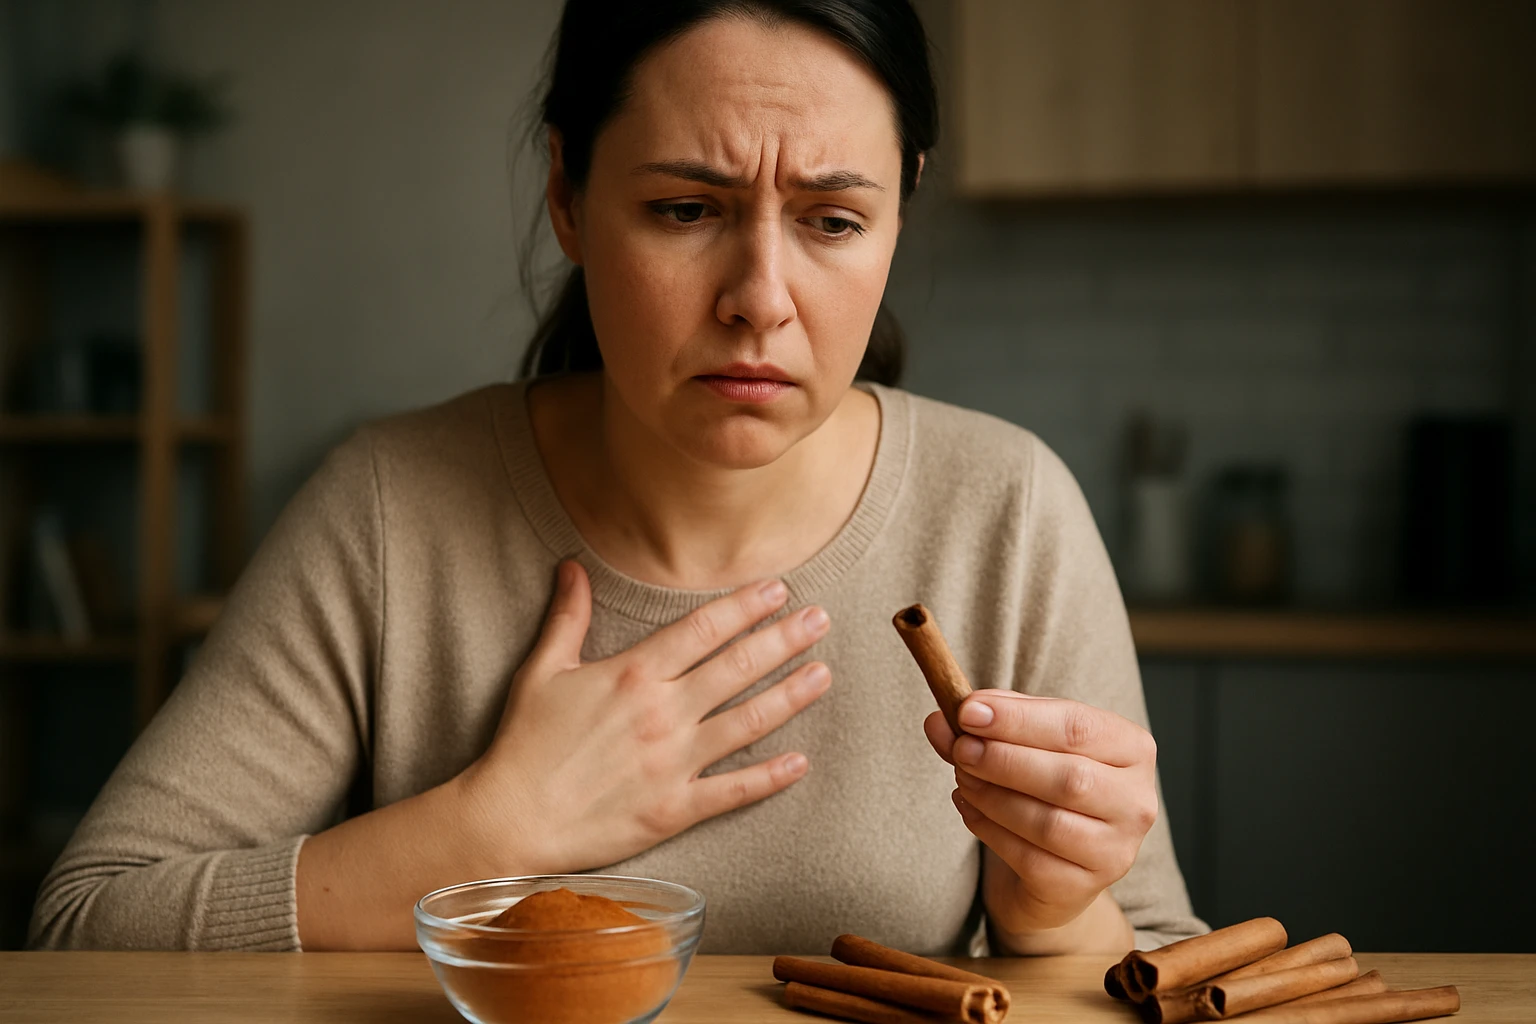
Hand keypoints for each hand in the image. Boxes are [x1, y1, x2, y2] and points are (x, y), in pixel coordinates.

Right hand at [462, 560, 831, 872]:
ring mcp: (673, 762)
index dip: (745, 605)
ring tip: (824, 673)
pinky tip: (802, 761)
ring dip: (791, 695)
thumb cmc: (523, 743)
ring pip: (748, 721)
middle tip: (820, 618)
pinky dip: (772, 777)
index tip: (777, 588)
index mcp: (634, 674)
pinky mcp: (675, 810)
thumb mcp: (542, 670)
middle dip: (784, 638)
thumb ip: (568, 617)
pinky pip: (735, 790)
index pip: (704, 628)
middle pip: (738, 666)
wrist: (510, 818)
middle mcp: (662, 712)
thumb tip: (573, 566)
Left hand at [924, 690, 1157, 940]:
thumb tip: (941, 720)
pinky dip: (988, 828)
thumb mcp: (1028, 742)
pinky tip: (968, 805)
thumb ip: (990, 726)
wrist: (1060, 860)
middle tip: (960, 748)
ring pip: (1048, 822)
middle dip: (1003, 759)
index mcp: (1133, 749)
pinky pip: (1028, 858)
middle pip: (1069, 778)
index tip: (969, 711)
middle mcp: (1135, 802)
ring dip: (992, 795)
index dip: (1019, 718)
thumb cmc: (1048, 784)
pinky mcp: (1082, 886)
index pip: (1078, 727)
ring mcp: (1114, 851)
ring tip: (962, 777)